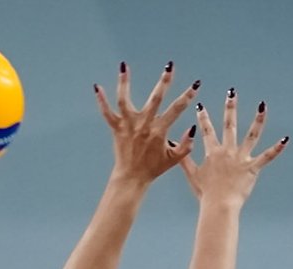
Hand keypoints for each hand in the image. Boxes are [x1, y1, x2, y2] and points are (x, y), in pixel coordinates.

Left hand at [94, 62, 200, 184]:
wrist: (132, 177)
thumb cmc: (153, 168)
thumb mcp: (174, 159)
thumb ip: (186, 145)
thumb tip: (193, 128)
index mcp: (159, 131)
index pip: (177, 110)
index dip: (187, 97)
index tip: (195, 85)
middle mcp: (144, 125)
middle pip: (155, 99)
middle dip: (164, 82)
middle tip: (170, 66)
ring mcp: (128, 125)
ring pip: (125, 100)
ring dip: (125, 82)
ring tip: (124, 67)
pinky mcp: (116, 129)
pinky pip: (107, 113)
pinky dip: (101, 100)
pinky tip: (97, 87)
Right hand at [179, 89, 287, 206]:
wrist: (219, 205)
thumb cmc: (205, 193)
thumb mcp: (191, 175)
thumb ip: (184, 158)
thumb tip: (174, 144)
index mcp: (213, 153)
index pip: (207, 131)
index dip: (203, 118)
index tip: (200, 105)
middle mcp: (227, 151)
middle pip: (229, 125)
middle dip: (230, 107)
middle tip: (232, 92)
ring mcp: (241, 158)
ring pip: (251, 135)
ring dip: (257, 120)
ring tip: (262, 106)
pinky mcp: (252, 168)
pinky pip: (266, 156)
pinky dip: (276, 149)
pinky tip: (285, 139)